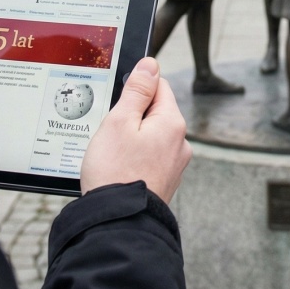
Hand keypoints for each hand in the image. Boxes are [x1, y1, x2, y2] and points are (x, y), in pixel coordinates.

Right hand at [80, 58, 191, 203]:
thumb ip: (137, 90)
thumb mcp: (119, 121)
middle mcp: (180, 143)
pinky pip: (148, 158)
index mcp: (172, 122)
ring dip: (130, 140)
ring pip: (150, 137)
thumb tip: (151, 65)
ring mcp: (174, 165)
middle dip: (130, 117)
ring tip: (111, 156)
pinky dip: (133, 159)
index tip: (116, 102)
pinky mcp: (164, 182)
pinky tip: (117, 170)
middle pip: (154, 112)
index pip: (159, 86)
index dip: (134, 89)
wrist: (118, 224)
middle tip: (109, 133)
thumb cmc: (115, 172)